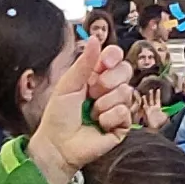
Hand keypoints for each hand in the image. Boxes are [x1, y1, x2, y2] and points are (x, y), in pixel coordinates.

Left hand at [25, 44, 142, 183]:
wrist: (58, 145)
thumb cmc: (59, 116)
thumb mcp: (69, 84)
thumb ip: (85, 62)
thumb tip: (95, 38)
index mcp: (95, 76)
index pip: (115, 57)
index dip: (113, 57)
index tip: (104, 63)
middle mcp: (109, 90)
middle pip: (126, 71)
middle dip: (108, 81)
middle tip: (92, 92)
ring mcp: (117, 107)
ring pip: (126, 92)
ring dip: (105, 103)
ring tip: (92, 113)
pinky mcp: (123, 125)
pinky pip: (125, 112)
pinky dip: (109, 118)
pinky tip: (100, 124)